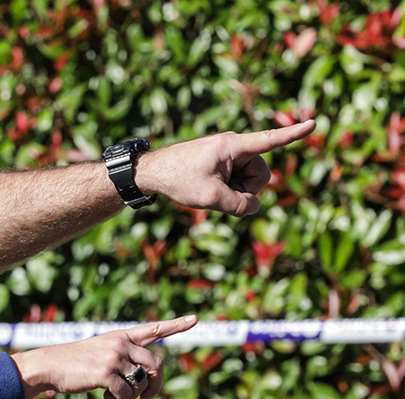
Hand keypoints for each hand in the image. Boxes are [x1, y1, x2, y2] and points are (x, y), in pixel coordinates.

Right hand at [10, 315, 197, 398]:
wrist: (48, 366)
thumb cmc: (72, 364)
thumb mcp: (99, 353)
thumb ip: (122, 360)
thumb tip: (143, 384)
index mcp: (120, 336)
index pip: (152, 329)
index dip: (176, 325)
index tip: (195, 319)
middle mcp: (120, 344)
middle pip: (156, 364)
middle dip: (156, 384)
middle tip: (147, 397)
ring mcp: (114, 357)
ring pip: (142, 381)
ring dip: (134, 394)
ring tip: (118, 395)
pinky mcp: (106, 373)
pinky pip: (127, 393)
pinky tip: (107, 397)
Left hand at [135, 121, 314, 216]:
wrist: (153, 172)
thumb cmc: (178, 179)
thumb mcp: (210, 198)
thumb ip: (239, 205)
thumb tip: (254, 207)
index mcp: (232, 146)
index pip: (268, 140)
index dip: (292, 135)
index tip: (313, 123)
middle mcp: (234, 146)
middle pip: (260, 175)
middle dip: (246, 190)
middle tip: (219, 195)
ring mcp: (229, 155)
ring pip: (250, 181)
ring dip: (235, 192)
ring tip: (210, 191)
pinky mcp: (224, 163)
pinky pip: (238, 181)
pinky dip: (228, 190)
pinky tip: (210, 190)